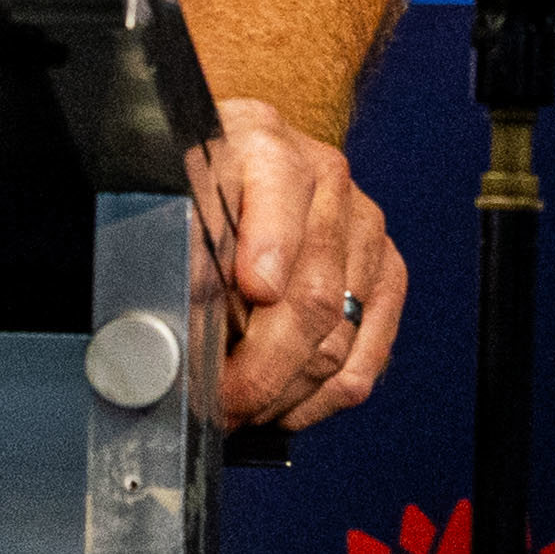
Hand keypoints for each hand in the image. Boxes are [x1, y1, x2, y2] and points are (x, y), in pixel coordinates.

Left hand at [190, 96, 404, 428]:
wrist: (230, 165)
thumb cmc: (194, 187)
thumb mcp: (168, 195)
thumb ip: (178, 245)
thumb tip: (186, 324)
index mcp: (263, 142)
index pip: (277, 197)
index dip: (269, 252)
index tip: (252, 295)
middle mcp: (325, 177)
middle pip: (313, 295)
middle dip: (261, 368)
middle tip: (218, 402)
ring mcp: (363, 225)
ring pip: (338, 338)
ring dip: (284, 392)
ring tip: (239, 410)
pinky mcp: (386, 271)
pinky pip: (366, 359)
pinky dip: (320, 398)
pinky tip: (281, 407)